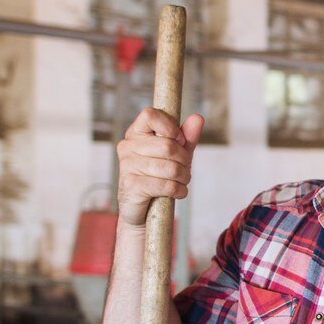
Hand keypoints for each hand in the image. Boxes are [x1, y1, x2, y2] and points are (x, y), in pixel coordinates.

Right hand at [115, 108, 203, 226]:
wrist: (144, 209)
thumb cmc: (160, 176)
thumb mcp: (177, 154)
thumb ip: (187, 136)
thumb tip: (197, 118)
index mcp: (136, 133)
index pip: (150, 115)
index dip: (170, 127)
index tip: (179, 140)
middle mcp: (127, 146)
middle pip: (167, 145)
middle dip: (184, 160)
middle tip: (184, 168)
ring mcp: (126, 165)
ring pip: (170, 168)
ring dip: (184, 177)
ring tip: (181, 181)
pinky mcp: (130, 185)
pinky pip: (165, 185)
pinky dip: (179, 190)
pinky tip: (178, 192)